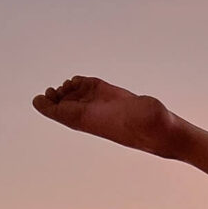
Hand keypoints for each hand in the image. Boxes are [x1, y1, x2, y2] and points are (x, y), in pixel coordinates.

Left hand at [32, 75, 181, 156]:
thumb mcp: (119, 117)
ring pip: (75, 94)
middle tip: (55, 89)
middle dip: (55, 95)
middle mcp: (90, 113)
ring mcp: (100, 103)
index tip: (46, 94)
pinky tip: (78, 81)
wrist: (161, 127)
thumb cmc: (139, 127)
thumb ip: (92, 111)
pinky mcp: (111, 95)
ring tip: (70, 84)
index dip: (47, 104)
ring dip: (68, 88)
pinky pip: (90, 87)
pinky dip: (81, 83)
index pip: (57, 113)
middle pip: (62, 102)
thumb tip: (47, 103)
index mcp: (86, 121)